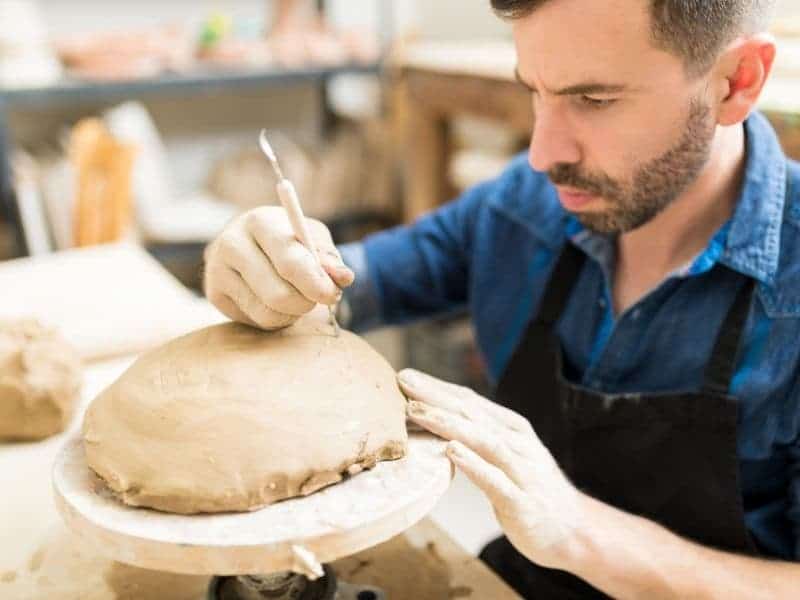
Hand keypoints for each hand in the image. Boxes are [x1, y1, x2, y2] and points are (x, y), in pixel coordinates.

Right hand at [204, 206, 354, 329]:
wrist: (254, 243)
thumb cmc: (292, 239)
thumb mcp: (313, 239)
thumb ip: (329, 258)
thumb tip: (344, 277)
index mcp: (260, 221)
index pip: (289, 261)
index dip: (315, 282)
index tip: (333, 293)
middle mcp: (231, 243)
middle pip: (278, 294)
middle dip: (306, 302)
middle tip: (318, 298)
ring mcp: (217, 270)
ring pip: (268, 313)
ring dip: (294, 312)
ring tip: (297, 296)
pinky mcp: (214, 294)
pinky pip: (257, 321)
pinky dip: (278, 317)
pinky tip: (277, 301)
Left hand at [398, 368, 584, 569]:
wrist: (574, 531)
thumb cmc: (529, 490)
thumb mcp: (503, 457)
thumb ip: (476, 438)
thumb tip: (431, 422)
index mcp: (512, 428)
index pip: (469, 400)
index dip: (437, 387)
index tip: (404, 376)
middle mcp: (518, 443)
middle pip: (472, 412)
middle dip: (435, 396)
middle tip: (403, 381)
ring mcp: (522, 471)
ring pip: (482, 440)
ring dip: (447, 423)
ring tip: (416, 411)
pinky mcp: (523, 502)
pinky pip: (496, 480)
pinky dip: (474, 464)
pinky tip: (451, 451)